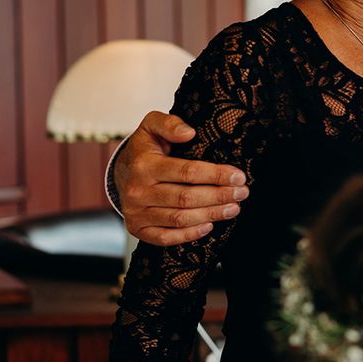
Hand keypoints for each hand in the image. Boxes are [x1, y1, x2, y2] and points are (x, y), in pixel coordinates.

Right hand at [115, 111, 247, 246]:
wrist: (120, 172)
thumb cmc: (144, 148)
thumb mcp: (151, 126)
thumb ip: (168, 123)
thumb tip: (189, 133)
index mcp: (144, 165)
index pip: (186, 172)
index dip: (216, 175)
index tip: (238, 176)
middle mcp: (138, 191)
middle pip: (186, 198)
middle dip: (219, 196)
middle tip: (242, 193)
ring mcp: (136, 213)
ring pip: (180, 218)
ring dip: (211, 215)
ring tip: (234, 208)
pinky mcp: (138, 229)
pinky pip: (166, 238)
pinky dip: (189, 234)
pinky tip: (209, 226)